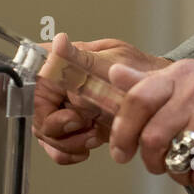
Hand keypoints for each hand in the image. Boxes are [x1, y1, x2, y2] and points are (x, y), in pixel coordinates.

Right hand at [33, 33, 171, 164]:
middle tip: (88, 126)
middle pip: (39, 117)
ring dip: (70, 142)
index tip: (72, 116)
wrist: (161, 94)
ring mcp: (65, 106)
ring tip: (95, 134)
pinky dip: (71, 151)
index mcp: (62, 63)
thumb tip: (58, 42)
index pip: (33, 89)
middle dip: (63, 131)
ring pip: (48, 135)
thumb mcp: (112, 62)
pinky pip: (58, 146)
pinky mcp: (74, 125)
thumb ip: (82, 60)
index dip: (45, 109)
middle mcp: (58, 85)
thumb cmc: (139, 69)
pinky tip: (88, 146)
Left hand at [106, 57, 193, 192]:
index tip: (121, 152)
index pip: (138, 99)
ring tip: (184, 170)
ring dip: (176, 174)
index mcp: (179, 75)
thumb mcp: (186, 78)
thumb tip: (113, 74)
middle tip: (157, 165)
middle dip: (150, 160)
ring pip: (175, 159)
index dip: (122, 130)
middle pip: (152, 137)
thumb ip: (148, 81)